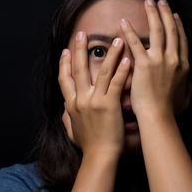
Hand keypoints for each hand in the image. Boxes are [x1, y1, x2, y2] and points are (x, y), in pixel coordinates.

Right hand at [58, 32, 130, 156]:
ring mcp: (94, 101)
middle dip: (79, 50)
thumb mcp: (72, 131)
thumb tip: (63, 110)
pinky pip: (115, 83)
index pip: (64, 79)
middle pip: (78, 69)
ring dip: (109, 54)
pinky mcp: (109, 105)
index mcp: (71, 104)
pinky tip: (128, 59)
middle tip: (82, 34)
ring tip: (116, 40)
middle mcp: (80, 99)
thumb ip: (67, 118)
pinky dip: (122, 70)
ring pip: (100, 72)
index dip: (64, 63)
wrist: (99, 157)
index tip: (65, 51)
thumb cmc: (88, 146)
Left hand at [120, 0, 191, 117]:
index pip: (181, 40)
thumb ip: (188, 88)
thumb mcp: (185, 98)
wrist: (158, 116)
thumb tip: (190, 83)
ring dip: (153, 14)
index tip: (175, 16)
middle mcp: (174, 59)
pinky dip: (129, 31)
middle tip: (161, 2)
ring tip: (148, 2)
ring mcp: (160, 60)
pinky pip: (136, 43)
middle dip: (166, 13)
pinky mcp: (144, 64)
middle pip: (171, 30)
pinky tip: (124, 21)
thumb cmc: (170, 111)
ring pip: (157, 31)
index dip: (178, 26)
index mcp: (183, 66)